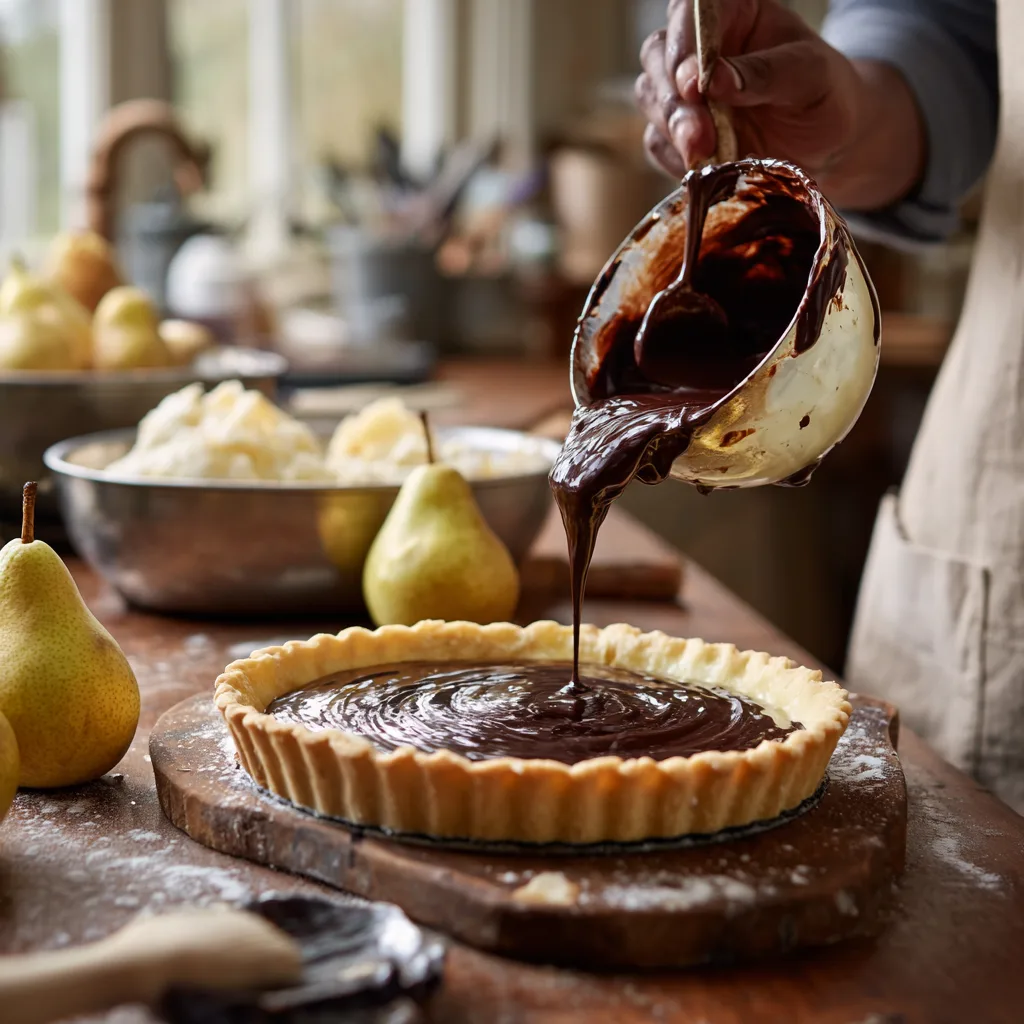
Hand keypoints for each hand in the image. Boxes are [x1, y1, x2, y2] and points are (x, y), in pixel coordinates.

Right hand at [635, 0, 924, 209]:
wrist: (827, 145)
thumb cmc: (824, 95)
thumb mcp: (809, 76)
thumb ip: (765, 73)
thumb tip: (714, 80)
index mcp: (732, 13)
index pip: (689, 12)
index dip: (682, 43)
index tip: (693, 81)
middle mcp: (699, 47)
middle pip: (658, 56)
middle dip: (673, 97)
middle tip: (699, 132)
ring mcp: (683, 92)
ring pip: (651, 99)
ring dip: (672, 129)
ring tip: (703, 153)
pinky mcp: (677, 133)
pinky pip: (658, 142)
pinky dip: (675, 157)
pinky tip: (703, 167)